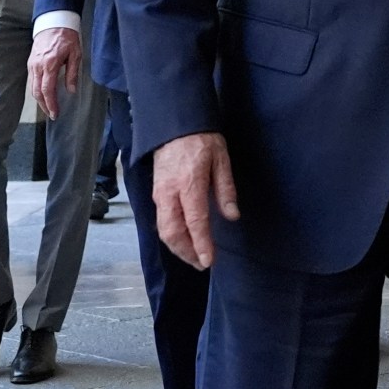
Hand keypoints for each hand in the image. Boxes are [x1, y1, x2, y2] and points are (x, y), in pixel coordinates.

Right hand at [28, 27, 83, 119]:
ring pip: (32, 88)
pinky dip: (37, 90)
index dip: (51, 104)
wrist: (54, 22)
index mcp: (50, 64)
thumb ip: (73, 73)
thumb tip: (71, 91)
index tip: (55, 113)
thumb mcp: (76, 54)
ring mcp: (32, 64)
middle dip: (44, 106)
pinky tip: (44, 95)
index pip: (47, 90)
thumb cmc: (67, 37)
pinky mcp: (31, 63)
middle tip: (53, 114)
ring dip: (40, 100)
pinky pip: (32, 80)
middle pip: (37, 92)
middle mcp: (38, 66)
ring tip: (49, 108)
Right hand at [153, 133, 239, 269]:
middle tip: (203, 264)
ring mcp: (159, 194)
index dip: (201, 244)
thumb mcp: (221, 159)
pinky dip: (172, 236)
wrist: (173, 124)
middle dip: (187, 252)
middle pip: (173, 232)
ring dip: (178, 248)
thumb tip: (232, 216)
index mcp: (189, 183)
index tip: (208, 261)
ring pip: (163, 230)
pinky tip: (184, 240)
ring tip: (194, 257)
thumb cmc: (201, 139)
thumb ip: (225, 189)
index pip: (195, 221)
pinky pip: (161, 221)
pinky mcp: (156, 193)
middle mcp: (169, 193)